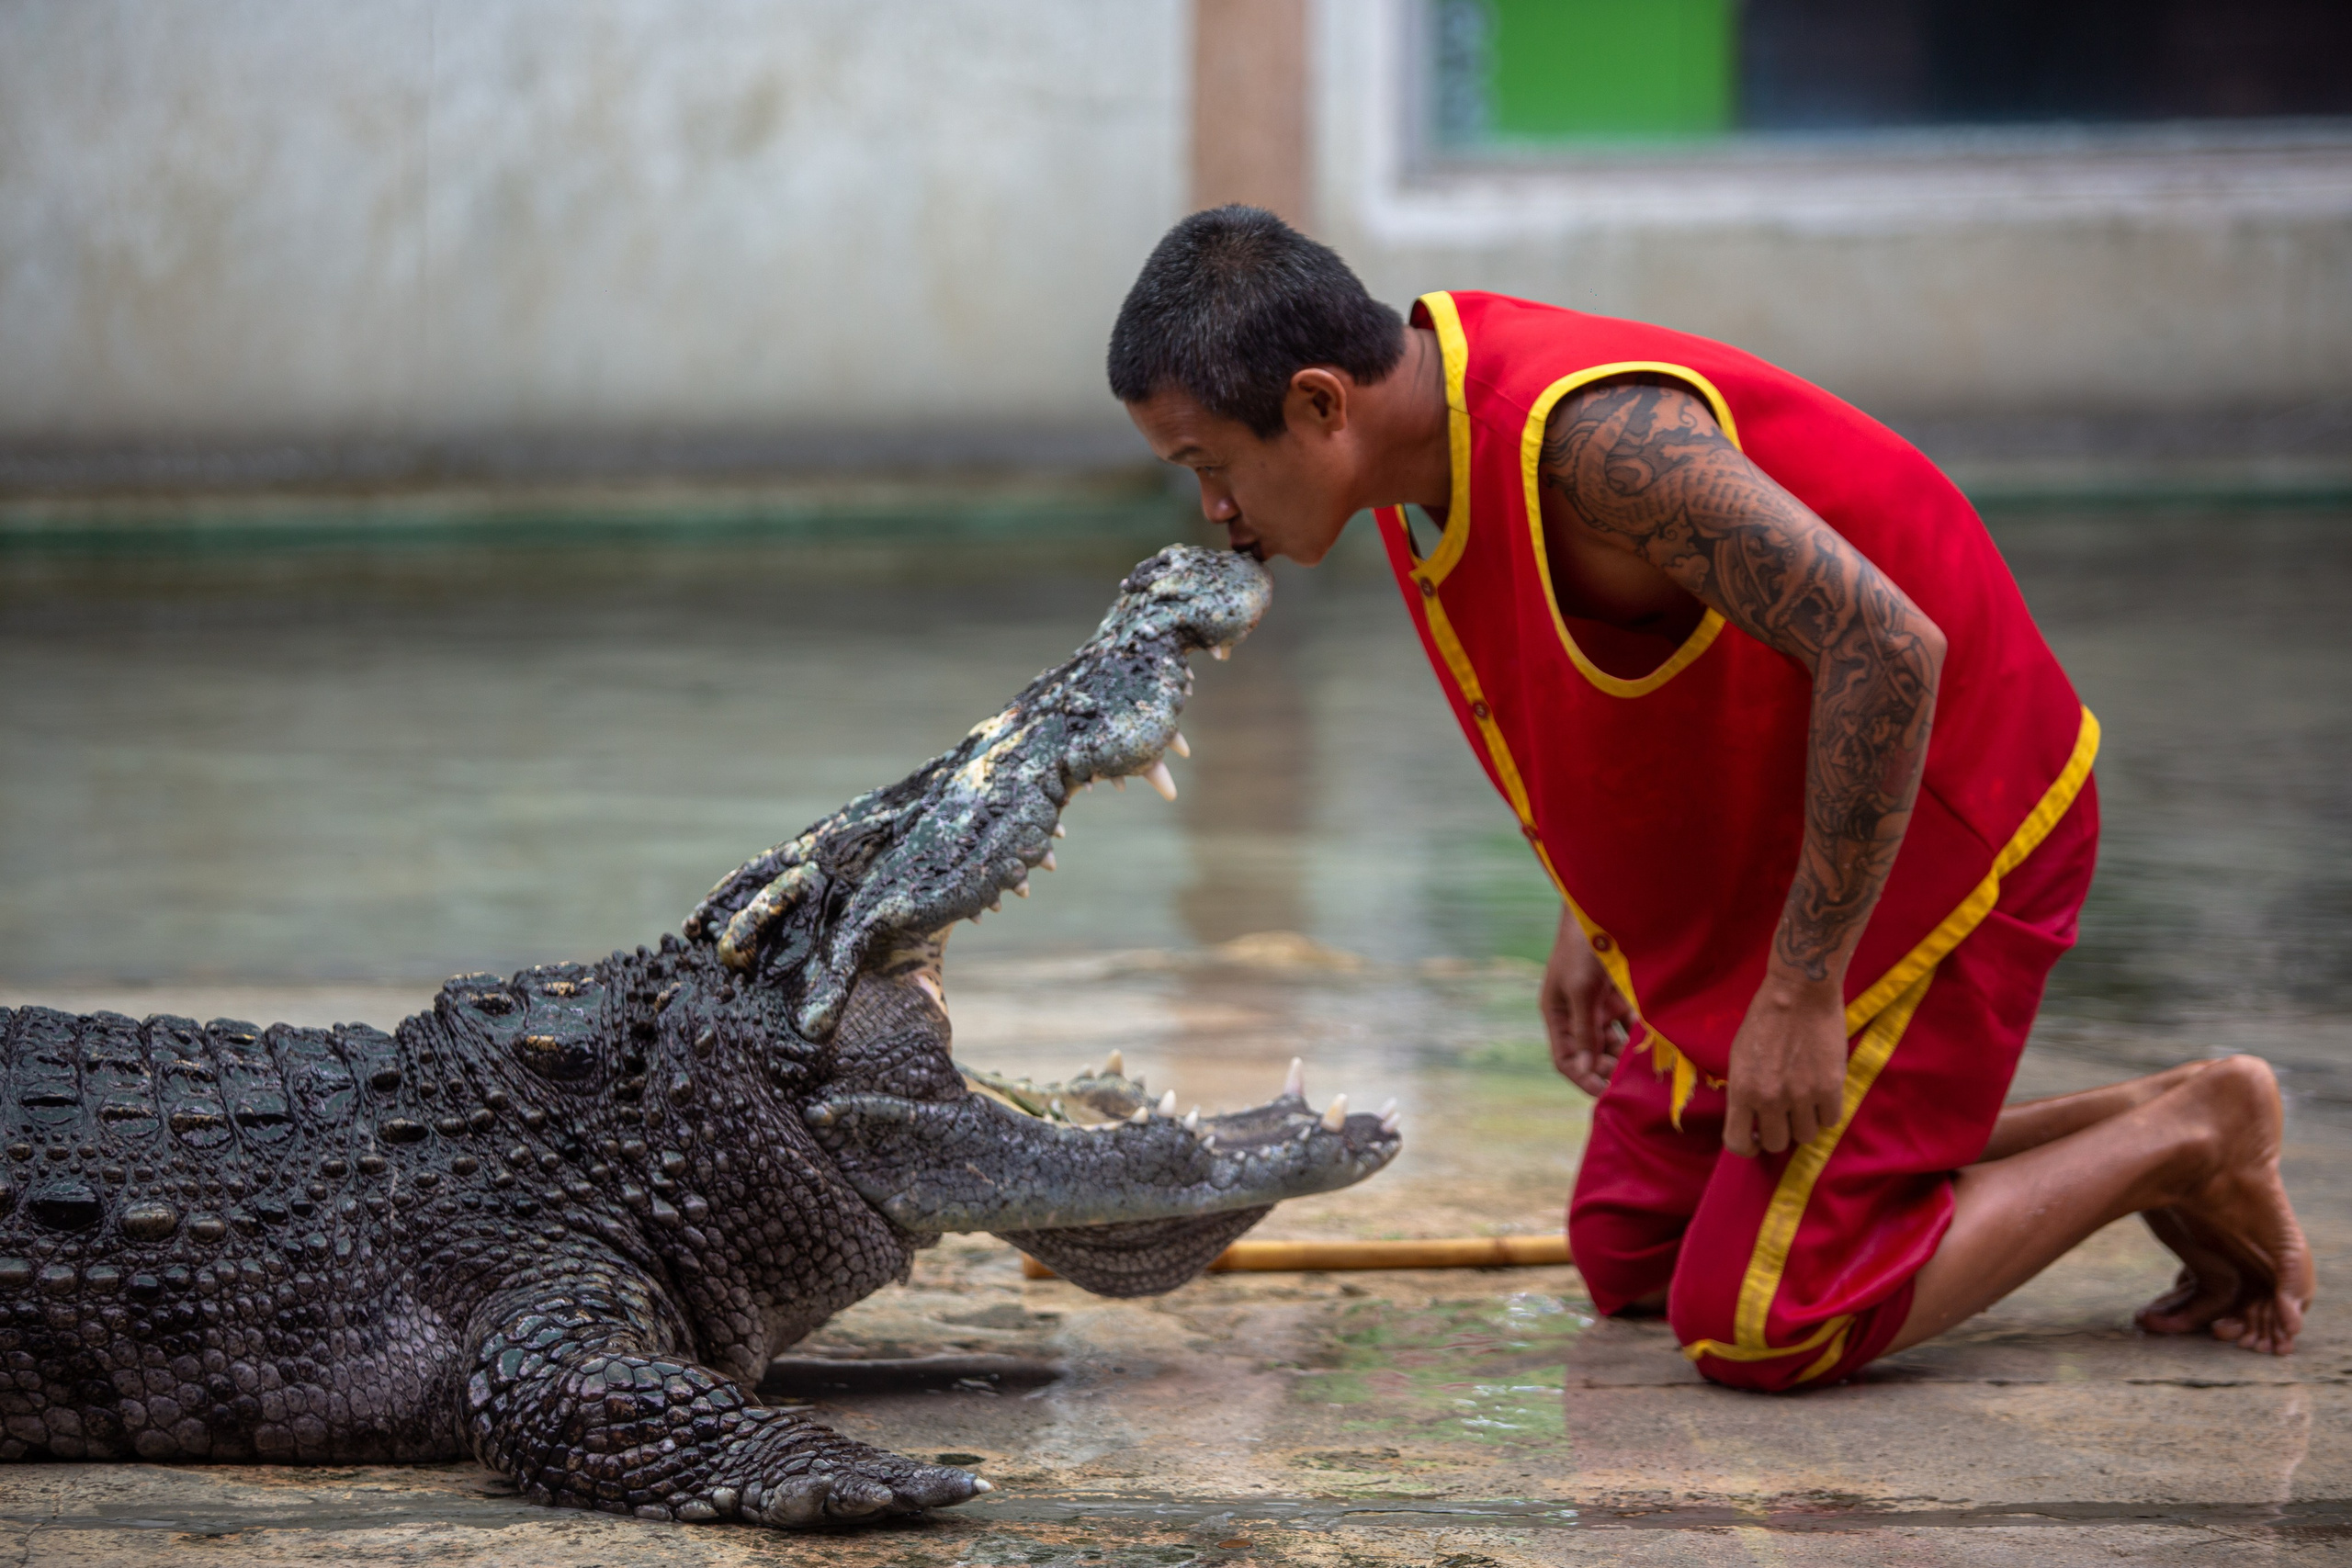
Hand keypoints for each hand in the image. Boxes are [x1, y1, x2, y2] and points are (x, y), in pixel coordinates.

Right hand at [1541, 908, 1634, 1096]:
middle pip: (1592, 1055)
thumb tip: (1586, 1068)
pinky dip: (1641, 1035)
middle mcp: (1578, 1015)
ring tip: (1648, 1068)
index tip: (1607, 1094)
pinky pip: (1631, 1024)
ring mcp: (1600, 1006)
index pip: (1566, 1059)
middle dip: (1610, 1070)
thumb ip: (1584, 1030)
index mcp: (1558, 1015)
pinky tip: (1657, 1044)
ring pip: (1614, 1042)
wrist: (1602, 910)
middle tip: (1634, 1083)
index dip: (1584, 1078)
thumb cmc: (1581, 948)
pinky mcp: (1620, 995)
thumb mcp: (1580, 991)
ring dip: (1628, 1055)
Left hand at [1723, 976, 1848, 1156]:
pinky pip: (1830, 1121)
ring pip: (1806, 1136)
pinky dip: (1826, 1113)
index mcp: (1742, 1090)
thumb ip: (1744, 1091)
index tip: (1755, 1138)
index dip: (1747, 1147)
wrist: (1799, 993)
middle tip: (1784, 1115)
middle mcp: (1770, 1098)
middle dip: (1779, 1132)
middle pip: (1776, 1143)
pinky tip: (1822, 1095)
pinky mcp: (1830, 1088)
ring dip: (1805, 1123)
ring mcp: (1802, 1095)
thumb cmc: (1765, 1020)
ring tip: (1804, 1101)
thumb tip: (1752, 1120)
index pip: (1737, 1143)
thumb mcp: (1740, 1057)